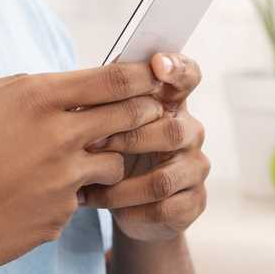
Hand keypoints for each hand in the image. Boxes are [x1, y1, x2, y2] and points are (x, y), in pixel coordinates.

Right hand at [0, 63, 165, 273]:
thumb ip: (15, 84)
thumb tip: (46, 81)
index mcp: (36, 97)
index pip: (114, 78)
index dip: (141, 75)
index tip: (153, 75)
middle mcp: (59, 135)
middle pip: (131, 116)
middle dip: (144, 114)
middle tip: (147, 113)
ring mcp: (65, 179)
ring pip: (115, 163)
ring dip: (106, 159)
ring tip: (76, 161)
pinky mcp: (62, 215)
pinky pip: (82, 199)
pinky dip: (70, 196)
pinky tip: (37, 196)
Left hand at [81, 53, 209, 242]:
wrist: (132, 207)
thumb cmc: (117, 154)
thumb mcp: (109, 125)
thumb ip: (105, 106)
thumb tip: (79, 93)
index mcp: (172, 105)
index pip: (188, 77)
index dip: (177, 68)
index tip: (157, 64)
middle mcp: (191, 133)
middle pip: (171, 131)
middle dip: (128, 139)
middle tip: (90, 145)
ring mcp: (195, 169)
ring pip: (162, 179)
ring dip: (120, 185)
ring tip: (87, 186)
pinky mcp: (193, 203)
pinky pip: (163, 209)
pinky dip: (127, 209)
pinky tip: (103, 205)